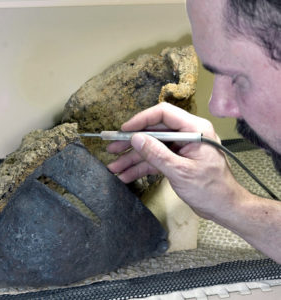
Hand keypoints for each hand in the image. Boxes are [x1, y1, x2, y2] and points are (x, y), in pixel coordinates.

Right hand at [107, 102, 242, 219]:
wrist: (224, 208)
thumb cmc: (210, 189)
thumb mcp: (181, 171)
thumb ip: (157, 154)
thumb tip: (136, 138)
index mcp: (194, 129)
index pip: (164, 114)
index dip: (141, 120)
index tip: (124, 130)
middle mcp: (186, 135)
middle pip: (154, 132)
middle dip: (132, 142)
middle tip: (112, 148)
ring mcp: (180, 148)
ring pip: (152, 148)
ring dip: (133, 158)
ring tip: (114, 167)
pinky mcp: (176, 161)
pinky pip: (155, 160)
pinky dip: (141, 168)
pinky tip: (126, 175)